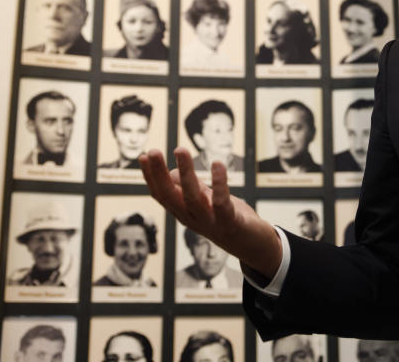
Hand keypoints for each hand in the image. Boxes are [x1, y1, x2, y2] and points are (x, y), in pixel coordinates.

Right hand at [139, 147, 281, 278]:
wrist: (255, 247)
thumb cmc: (229, 220)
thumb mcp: (206, 201)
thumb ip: (190, 187)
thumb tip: (171, 172)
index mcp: (185, 212)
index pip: (161, 195)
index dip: (150, 177)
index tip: (142, 156)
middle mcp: (193, 219)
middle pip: (170, 197)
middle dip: (159, 174)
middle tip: (153, 152)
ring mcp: (211, 223)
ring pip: (192, 198)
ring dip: (185, 173)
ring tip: (180, 150)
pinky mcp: (230, 224)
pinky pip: (221, 204)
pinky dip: (219, 184)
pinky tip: (218, 164)